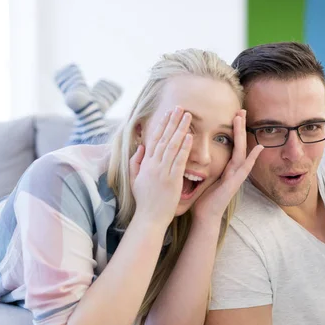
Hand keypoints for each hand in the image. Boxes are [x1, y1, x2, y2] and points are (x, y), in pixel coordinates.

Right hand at [129, 106, 192, 226]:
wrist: (149, 218)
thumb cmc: (144, 201)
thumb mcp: (135, 180)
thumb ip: (136, 162)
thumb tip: (141, 146)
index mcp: (145, 163)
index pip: (154, 139)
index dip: (162, 124)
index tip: (168, 113)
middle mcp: (153, 164)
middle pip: (164, 138)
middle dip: (173, 121)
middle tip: (181, 107)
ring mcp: (162, 171)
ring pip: (172, 146)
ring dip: (180, 129)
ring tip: (188, 116)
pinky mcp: (172, 180)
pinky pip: (178, 160)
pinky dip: (184, 147)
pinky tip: (189, 136)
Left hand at [193, 110, 262, 219]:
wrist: (205, 217)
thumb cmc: (202, 199)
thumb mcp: (203, 177)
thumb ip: (203, 165)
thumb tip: (193, 153)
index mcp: (225, 168)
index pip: (231, 145)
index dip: (232, 130)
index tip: (232, 115)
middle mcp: (233, 170)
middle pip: (238, 144)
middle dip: (240, 127)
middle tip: (241, 110)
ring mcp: (236, 177)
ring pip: (241, 151)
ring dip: (242, 135)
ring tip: (242, 119)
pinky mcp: (234, 184)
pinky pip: (245, 169)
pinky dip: (252, 159)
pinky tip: (259, 149)